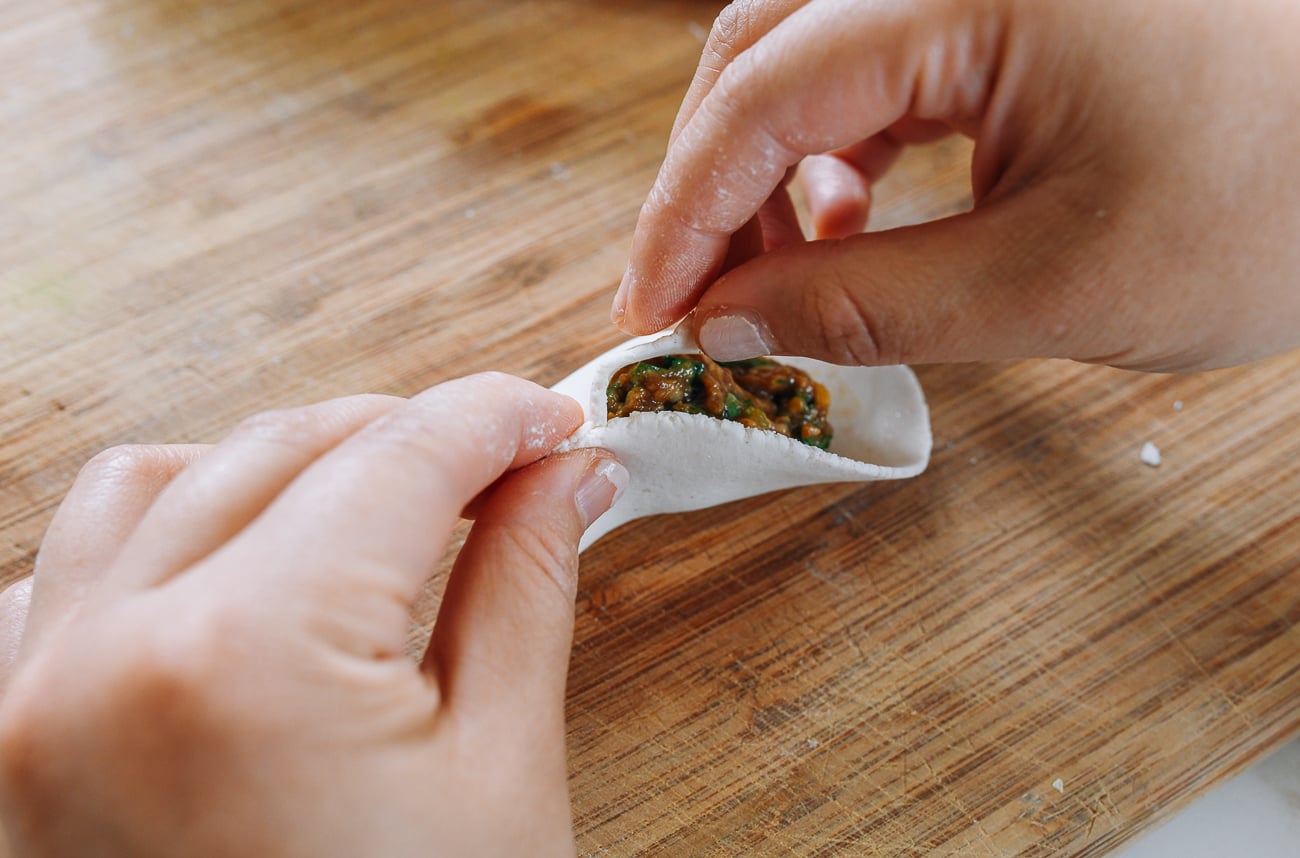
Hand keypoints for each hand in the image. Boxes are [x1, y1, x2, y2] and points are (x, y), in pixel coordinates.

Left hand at [0, 374, 625, 857]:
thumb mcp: (500, 774)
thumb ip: (525, 587)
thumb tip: (564, 476)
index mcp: (248, 660)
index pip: (399, 458)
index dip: (494, 420)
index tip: (549, 422)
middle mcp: (107, 661)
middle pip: (282, 449)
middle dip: (408, 438)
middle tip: (501, 468)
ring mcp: (29, 707)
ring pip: (152, 482)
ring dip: (274, 466)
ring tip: (375, 505)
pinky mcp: (3, 751)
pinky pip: (55, 578)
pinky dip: (154, 537)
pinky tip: (235, 565)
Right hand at [613, 0, 1299, 371]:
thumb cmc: (1283, 201)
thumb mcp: (1057, 284)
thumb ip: (869, 308)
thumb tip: (730, 327)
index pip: (765, 95)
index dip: (687, 214)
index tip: (652, 311)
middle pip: (762, 48)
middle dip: (714, 182)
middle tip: (696, 296)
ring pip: (812, 51)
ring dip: (772, 166)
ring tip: (791, 270)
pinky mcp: (1015, 2)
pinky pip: (879, 59)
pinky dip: (840, 147)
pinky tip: (850, 217)